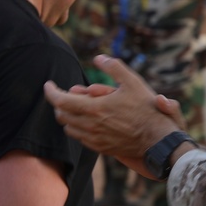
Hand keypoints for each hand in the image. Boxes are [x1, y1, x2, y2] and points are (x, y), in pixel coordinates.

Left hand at [44, 55, 184, 162]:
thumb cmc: (146, 109)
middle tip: (65, 94)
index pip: (60, 100)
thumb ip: (114, 67)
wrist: (156, 139)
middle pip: (61, 114)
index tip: (49, 84)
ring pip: (68, 128)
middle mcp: (90, 125)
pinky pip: (79, 138)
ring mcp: (94, 139)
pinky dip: (77, 127)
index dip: (50, 91)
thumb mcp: (133, 82)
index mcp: (94, 108)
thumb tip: (98, 57)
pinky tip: (87, 121)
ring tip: (76, 107)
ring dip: (68, 116)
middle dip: (59, 103)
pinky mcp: (100, 147)